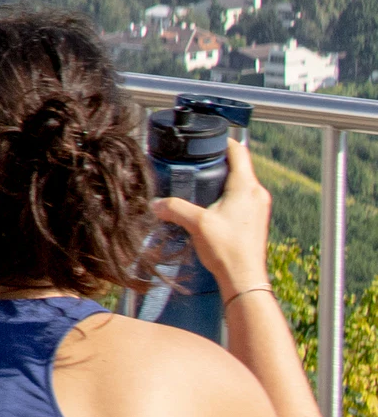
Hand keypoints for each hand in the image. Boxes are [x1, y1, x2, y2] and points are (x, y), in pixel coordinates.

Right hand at [153, 131, 275, 300]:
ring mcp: (259, 208)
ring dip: (222, 180)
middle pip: (239, 166)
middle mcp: (257, 194)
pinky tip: (209, 205)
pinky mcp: (255, 220)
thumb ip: (174, 207)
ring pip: (240, 183)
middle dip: (218, 161)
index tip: (207, 137)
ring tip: (199, 183)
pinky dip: (226, 195)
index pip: (238, 151)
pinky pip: (241, 198)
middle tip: (196, 161)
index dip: (222, 141)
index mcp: (247, 187)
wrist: (245, 279)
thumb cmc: (229, 250)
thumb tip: (157, 203)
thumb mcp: (196, 223)